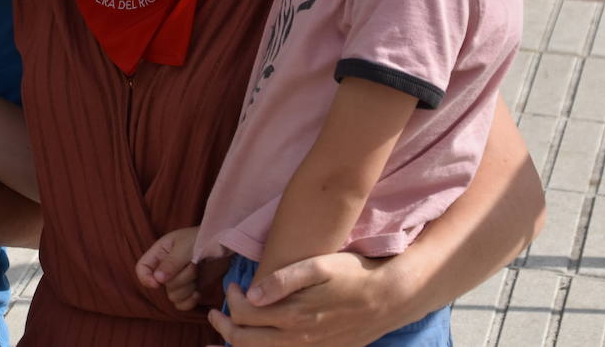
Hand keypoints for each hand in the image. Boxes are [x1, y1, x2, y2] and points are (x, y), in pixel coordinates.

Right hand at [136, 227, 199, 310]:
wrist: (224, 245)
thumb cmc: (202, 239)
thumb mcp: (184, 248)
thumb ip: (170, 263)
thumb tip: (157, 280)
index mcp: (159, 253)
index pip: (142, 269)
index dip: (146, 278)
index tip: (159, 283)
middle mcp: (165, 268)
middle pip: (162, 286)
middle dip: (180, 279)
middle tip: (193, 266)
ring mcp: (178, 280)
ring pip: (173, 296)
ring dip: (187, 288)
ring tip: (198, 273)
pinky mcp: (190, 289)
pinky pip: (182, 305)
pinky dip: (190, 302)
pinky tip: (198, 292)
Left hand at [208, 251, 393, 346]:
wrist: (389, 298)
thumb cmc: (352, 275)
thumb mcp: (318, 266)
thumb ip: (282, 280)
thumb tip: (251, 294)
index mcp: (294, 316)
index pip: (244, 317)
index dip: (230, 302)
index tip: (232, 286)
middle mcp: (299, 339)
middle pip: (246, 343)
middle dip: (224, 328)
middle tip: (215, 313)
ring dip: (241, 343)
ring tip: (232, 328)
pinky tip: (261, 339)